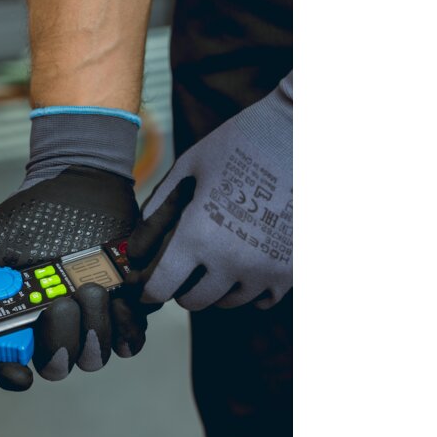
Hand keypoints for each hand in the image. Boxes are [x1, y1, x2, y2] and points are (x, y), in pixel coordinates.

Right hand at [0, 163, 150, 390]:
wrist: (85, 187)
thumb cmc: (35, 213)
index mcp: (16, 321)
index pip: (7, 368)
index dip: (11, 375)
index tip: (19, 369)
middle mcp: (51, 328)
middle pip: (56, 366)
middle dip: (60, 340)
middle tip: (62, 303)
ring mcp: (88, 323)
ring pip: (94, 356)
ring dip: (94, 326)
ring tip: (93, 288)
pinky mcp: (123, 313)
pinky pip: (130, 341)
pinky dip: (127, 325)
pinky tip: (118, 299)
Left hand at [128, 73, 292, 309]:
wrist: (300, 133)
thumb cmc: (238, 144)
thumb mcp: (188, 167)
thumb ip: (157, 208)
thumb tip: (136, 247)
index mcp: (198, 235)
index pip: (161, 288)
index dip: (149, 289)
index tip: (148, 286)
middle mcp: (231, 260)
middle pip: (193, 302)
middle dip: (182, 288)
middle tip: (184, 269)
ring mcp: (264, 269)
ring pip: (228, 302)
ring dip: (216, 288)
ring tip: (216, 261)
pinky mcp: (292, 269)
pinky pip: (262, 299)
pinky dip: (250, 290)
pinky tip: (244, 267)